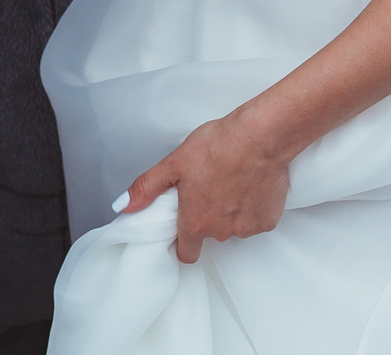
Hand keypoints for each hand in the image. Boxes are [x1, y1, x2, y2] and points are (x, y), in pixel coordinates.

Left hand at [119, 113, 291, 263]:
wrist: (259, 137)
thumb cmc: (218, 146)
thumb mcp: (174, 163)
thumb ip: (146, 188)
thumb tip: (123, 206)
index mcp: (195, 223)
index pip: (186, 254)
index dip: (183, 242)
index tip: (184, 226)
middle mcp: (220, 232)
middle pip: (211, 235)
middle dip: (209, 217)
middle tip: (209, 187)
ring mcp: (246, 228)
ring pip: (234, 227)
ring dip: (231, 211)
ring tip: (231, 181)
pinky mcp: (268, 220)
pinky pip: (256, 219)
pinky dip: (252, 206)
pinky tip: (249, 184)